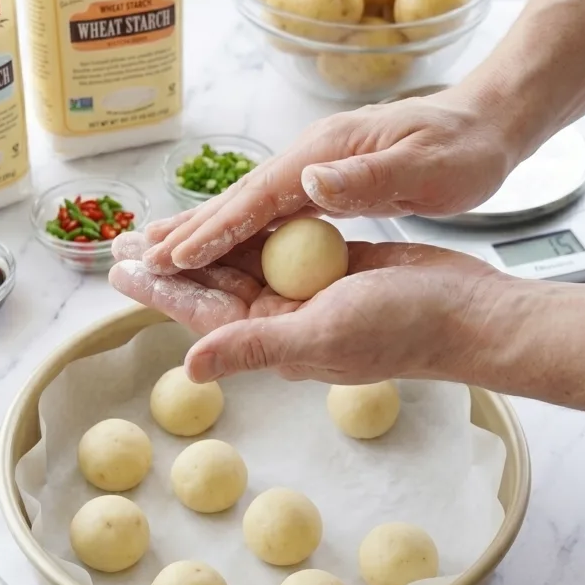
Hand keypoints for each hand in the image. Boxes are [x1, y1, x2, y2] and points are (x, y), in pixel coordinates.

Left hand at [110, 234, 501, 383]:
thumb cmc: (399, 327)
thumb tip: (189, 369)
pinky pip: (279, 246)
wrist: (464, 310)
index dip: (160, 290)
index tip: (119, 269)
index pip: (202, 313)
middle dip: (171, 263)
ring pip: (242, 263)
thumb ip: (253, 347)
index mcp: (274, 337)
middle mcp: (284, 317)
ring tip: (162, 225)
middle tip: (125, 239)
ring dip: (204, 244)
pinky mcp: (331, 267)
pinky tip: (227, 215)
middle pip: (214, 285)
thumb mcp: (319, 337)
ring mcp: (307, 292)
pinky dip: (250, 230)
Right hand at [141, 85, 526, 273]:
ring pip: (248, 204)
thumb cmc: (462, 148)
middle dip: (188, 228)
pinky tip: (223, 242)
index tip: (174, 258)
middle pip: (237, 197)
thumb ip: (367, 177)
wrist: (485, 123)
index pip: (256, 198)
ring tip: (163, 250)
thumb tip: (308, 183)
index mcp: (323, 152)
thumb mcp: (426, 165)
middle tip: (137, 253)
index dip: (214, 230)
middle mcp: (309, 155)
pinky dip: (239, 228)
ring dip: (204, 228)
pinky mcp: (325, 178)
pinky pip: (270, 210)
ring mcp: (314, 165)